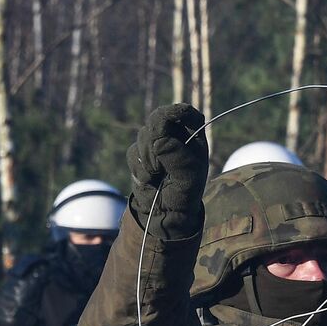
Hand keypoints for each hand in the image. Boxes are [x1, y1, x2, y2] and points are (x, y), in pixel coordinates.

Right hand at [126, 103, 208, 241]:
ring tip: (158, 175)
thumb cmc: (184, 193)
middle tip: (158, 161)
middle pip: (159, 118)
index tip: (170, 117)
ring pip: (143, 136)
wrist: (166, 213)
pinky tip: (149, 179)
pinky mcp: (139, 154)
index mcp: (193, 137)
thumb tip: (158, 141)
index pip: (187, 113)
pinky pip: (133, 153)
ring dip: (148, 158)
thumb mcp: (188, 176)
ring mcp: (156, 143)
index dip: (177, 112)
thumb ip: (176, 155)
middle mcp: (175, 136)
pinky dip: (139, 168)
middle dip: (155, 136)